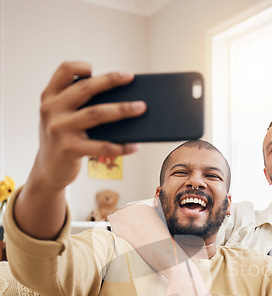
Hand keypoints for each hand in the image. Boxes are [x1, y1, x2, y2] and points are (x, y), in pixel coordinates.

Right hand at [32, 61, 146, 191]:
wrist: (48, 172)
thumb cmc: (64, 141)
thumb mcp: (63, 119)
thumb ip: (80, 106)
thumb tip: (121, 100)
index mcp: (50, 97)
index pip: (63, 71)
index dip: (79, 66)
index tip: (95, 68)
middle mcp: (52, 110)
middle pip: (85, 89)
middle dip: (110, 81)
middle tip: (130, 77)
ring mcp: (60, 129)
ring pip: (96, 114)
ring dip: (121, 109)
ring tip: (141, 108)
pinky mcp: (70, 149)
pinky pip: (101, 146)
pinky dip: (121, 146)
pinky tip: (135, 146)